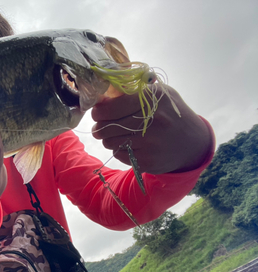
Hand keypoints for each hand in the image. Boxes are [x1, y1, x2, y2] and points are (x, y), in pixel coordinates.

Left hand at [91, 84, 211, 173]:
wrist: (192, 142)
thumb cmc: (168, 113)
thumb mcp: (157, 94)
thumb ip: (130, 91)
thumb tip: (100, 97)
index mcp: (153, 99)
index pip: (111, 107)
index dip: (99, 111)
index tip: (97, 112)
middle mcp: (153, 121)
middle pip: (107, 127)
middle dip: (99, 127)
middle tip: (99, 126)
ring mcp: (150, 143)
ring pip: (110, 142)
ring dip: (108, 139)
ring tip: (115, 135)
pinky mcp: (148, 161)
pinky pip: (119, 155)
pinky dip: (119, 150)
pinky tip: (129, 145)